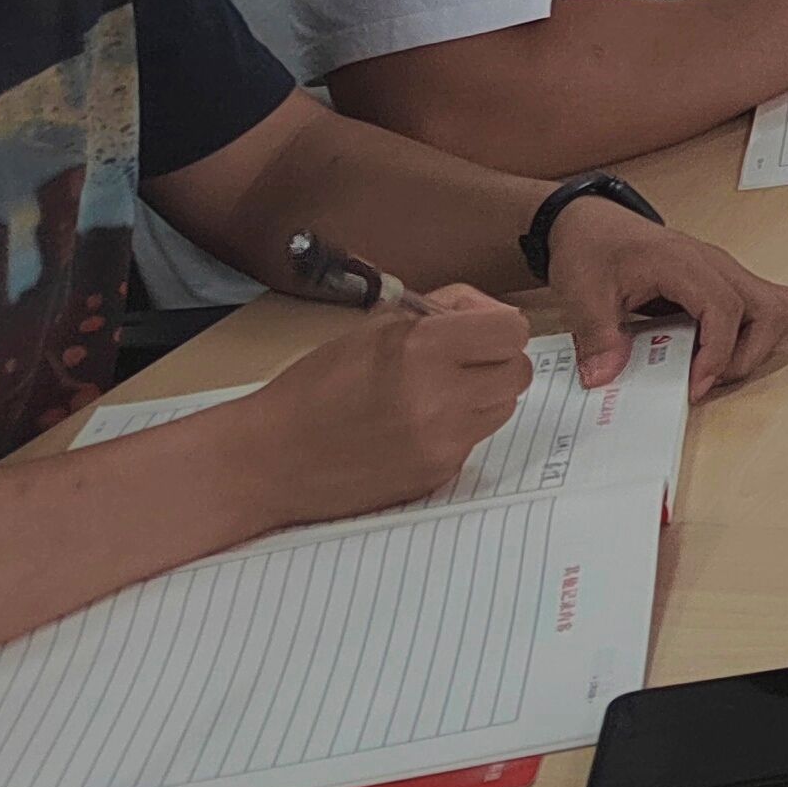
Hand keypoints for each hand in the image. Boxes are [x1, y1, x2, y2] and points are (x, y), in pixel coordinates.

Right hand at [235, 288, 532, 525]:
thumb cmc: (315, 387)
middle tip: (462, 360)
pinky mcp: (437, 474)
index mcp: (422, 349)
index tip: (475, 330)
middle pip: (519, 371)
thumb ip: (440, 313)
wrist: (268, 459)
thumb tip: (483, 312)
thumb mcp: (374, 328)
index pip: (512, 330)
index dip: (496, 326)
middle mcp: (440, 398)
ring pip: (504, 407)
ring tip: (437, 392)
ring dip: (483, 395)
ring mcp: (442, 442)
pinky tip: (416, 426)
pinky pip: (474, 441)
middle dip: (496, 360)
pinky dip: (457, 429)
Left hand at [538, 198, 787, 401]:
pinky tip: (705, 349)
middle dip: (747, 355)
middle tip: (705, 377)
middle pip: (772, 308)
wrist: (592, 221)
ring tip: (710, 365)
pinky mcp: (721, 282)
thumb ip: (596, 337)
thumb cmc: (593, 247)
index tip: (694, 386)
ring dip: (753, 346)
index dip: (717, 354)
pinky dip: (745, 337)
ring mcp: (723, 271)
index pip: (726, 308)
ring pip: (775, 309)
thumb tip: (606, 377)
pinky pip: (757, 310)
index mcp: (683, 263)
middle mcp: (715, 264)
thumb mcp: (582, 294)